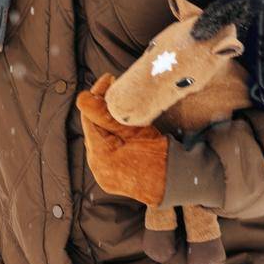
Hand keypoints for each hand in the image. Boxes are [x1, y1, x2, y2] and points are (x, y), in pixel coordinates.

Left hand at [76, 74, 169, 205]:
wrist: (179, 183)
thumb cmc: (163, 158)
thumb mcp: (137, 131)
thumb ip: (107, 115)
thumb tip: (84, 98)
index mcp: (101, 155)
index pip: (89, 117)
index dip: (96, 96)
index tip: (107, 80)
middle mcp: (97, 167)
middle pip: (93, 128)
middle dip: (102, 108)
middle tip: (116, 88)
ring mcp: (102, 174)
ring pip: (99, 138)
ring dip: (107, 121)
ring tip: (121, 105)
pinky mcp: (109, 177)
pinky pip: (105, 150)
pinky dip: (111, 137)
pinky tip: (121, 127)